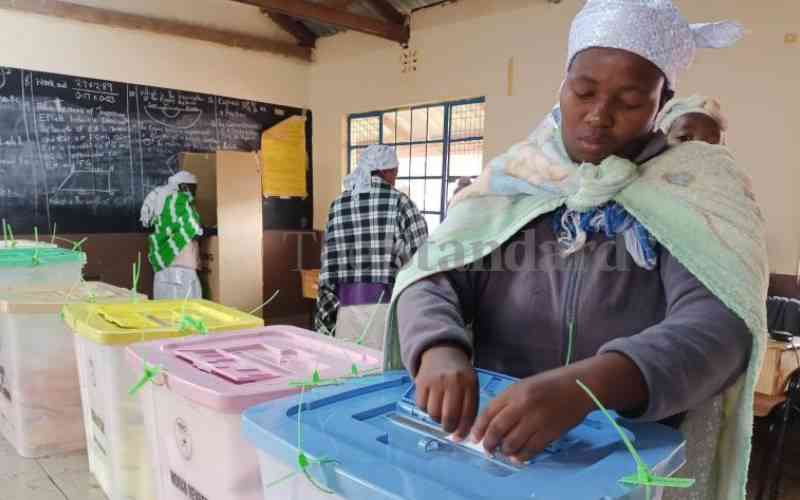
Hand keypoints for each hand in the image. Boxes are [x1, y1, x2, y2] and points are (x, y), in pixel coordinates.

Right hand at [415, 345, 477, 439]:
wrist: (442, 352)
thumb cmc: (459, 374)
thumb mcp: (470, 384)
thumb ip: (469, 407)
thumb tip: (461, 434)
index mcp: (469, 383)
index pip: (468, 414)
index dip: (464, 430)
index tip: (460, 437)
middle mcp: (452, 381)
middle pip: (449, 416)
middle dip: (449, 428)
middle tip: (449, 428)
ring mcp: (435, 381)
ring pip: (433, 414)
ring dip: (437, 419)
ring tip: (440, 413)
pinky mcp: (420, 382)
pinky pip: (421, 406)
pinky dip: (426, 410)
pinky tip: (431, 403)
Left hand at [470, 353, 646, 463]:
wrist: (579, 386)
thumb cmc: (550, 385)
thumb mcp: (524, 386)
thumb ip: (508, 402)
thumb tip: (491, 424)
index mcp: (515, 391)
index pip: (489, 412)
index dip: (479, 427)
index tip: (474, 438)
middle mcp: (523, 405)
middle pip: (497, 429)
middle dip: (488, 443)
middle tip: (487, 450)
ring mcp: (537, 420)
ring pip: (512, 442)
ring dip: (504, 451)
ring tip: (503, 452)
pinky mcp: (550, 433)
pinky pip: (530, 450)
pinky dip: (521, 456)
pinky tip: (517, 457)